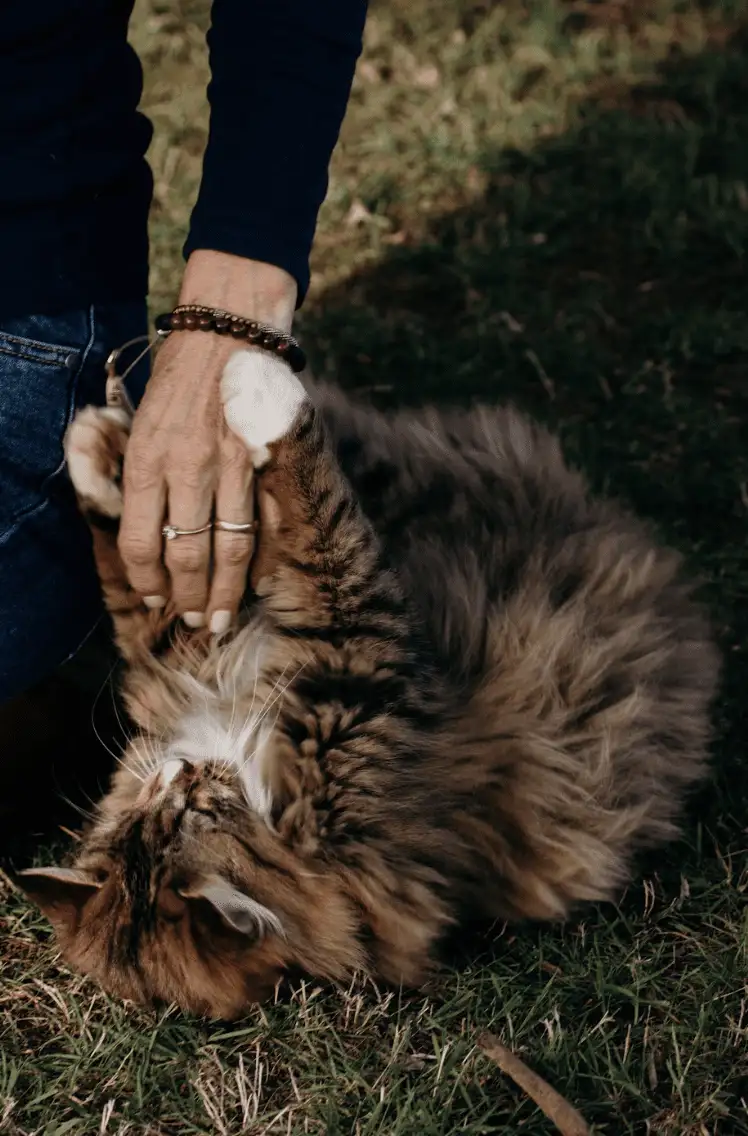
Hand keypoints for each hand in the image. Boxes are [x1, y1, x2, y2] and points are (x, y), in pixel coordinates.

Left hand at [118, 250, 296, 631]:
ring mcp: (228, 465)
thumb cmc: (183, 373)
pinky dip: (260, 558)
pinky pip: (262, 522)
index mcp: (146, 457)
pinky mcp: (264, 458)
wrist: (230, 322)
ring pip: (227, 547)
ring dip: (223, 591)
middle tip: (193, 622)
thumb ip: (145, 472)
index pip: (137, 539)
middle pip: (183, 554)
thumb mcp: (145, 419)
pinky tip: (257, 581)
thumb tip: (146, 528)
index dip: (145, 577)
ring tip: (220, 618)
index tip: (153, 598)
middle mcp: (184, 466)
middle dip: (186, 597)